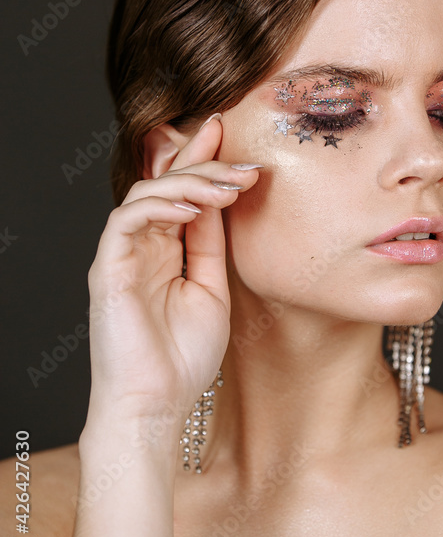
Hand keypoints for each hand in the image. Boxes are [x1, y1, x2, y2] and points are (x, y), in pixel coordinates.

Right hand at [85, 115, 259, 426]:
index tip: (229, 132)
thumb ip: (211, 243)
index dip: (202, 160)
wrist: (157, 404)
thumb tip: (223, 197)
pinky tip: (193, 208)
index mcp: (166, 250)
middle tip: (242, 162)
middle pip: (166, 184)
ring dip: (189, 183)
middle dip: (204, 164)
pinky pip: (127, 219)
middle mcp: (142, 246)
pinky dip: (159, 205)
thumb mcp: (212, 289)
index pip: (183, 193)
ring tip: (228, 187)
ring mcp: (122, 255)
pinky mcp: (107, 267)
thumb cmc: (183, 358)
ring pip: (146, 193)